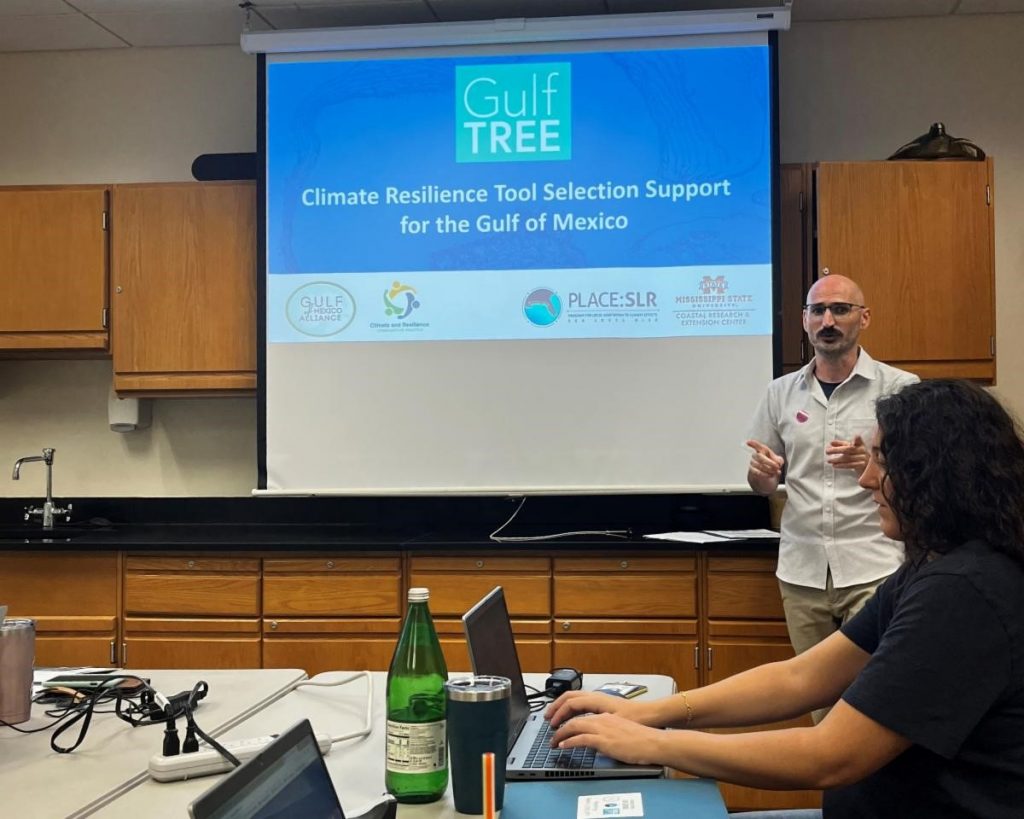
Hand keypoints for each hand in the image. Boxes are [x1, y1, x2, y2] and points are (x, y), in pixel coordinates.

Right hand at [545, 691, 634, 726]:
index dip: (558, 714)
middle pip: (569, 697)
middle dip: (556, 707)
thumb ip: (593, 729)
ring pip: (575, 698)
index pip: (570, 703)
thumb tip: (576, 733)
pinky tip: (572, 716)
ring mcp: (599, 699)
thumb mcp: (613, 725)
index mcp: (596, 700)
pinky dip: (572, 708)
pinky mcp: (603, 704)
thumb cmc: (635, 718)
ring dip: (563, 707)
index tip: (552, 726)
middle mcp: (596, 696)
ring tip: (556, 717)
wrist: (651, 715)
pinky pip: (581, 702)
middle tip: (547, 719)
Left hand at [549, 711, 666, 766]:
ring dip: (560, 734)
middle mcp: (602, 719)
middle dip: (559, 724)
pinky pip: (580, 738)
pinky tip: (562, 746)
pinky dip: (568, 741)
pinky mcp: (603, 740)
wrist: (653, 742)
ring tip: (553, 741)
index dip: (568, 719)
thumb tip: (599, 743)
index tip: (560, 725)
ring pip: (574, 726)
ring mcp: (602, 728)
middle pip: (573, 717)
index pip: (581, 714)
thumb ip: (608, 734)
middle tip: (551, 732)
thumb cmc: (642, 740)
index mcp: (606, 716)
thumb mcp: (621, 732)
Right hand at [746, 439, 783, 481]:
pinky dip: (765, 474)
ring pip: (759, 465)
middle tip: (776, 466)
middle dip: (769, 462)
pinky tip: (770, 474)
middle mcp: (756, 455)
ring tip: (775, 472)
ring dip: (769, 469)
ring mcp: (752, 462)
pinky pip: (757, 472)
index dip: (752, 443)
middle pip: (759, 457)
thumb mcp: (779, 461)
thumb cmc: (773, 465)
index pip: (757, 445)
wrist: (769, 475)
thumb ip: (779, 460)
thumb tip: (777, 462)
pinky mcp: (752, 470)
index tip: (748, 442)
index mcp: (763, 450)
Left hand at [826, 434, 867, 472]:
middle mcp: (862, 450)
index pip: (858, 440)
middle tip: (827, 451)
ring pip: (848, 458)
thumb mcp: (851, 448)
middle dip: (836, 450)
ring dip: (837, 459)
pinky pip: (850, 465)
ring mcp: (863, 458)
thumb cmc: (857, 455)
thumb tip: (831, 443)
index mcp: (860, 444)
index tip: (853, 438)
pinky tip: (834, 465)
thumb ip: (841, 444)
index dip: (856, 439)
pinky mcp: (862, 466)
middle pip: (848, 449)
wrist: (868, 467)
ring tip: (829, 460)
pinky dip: (841, 465)